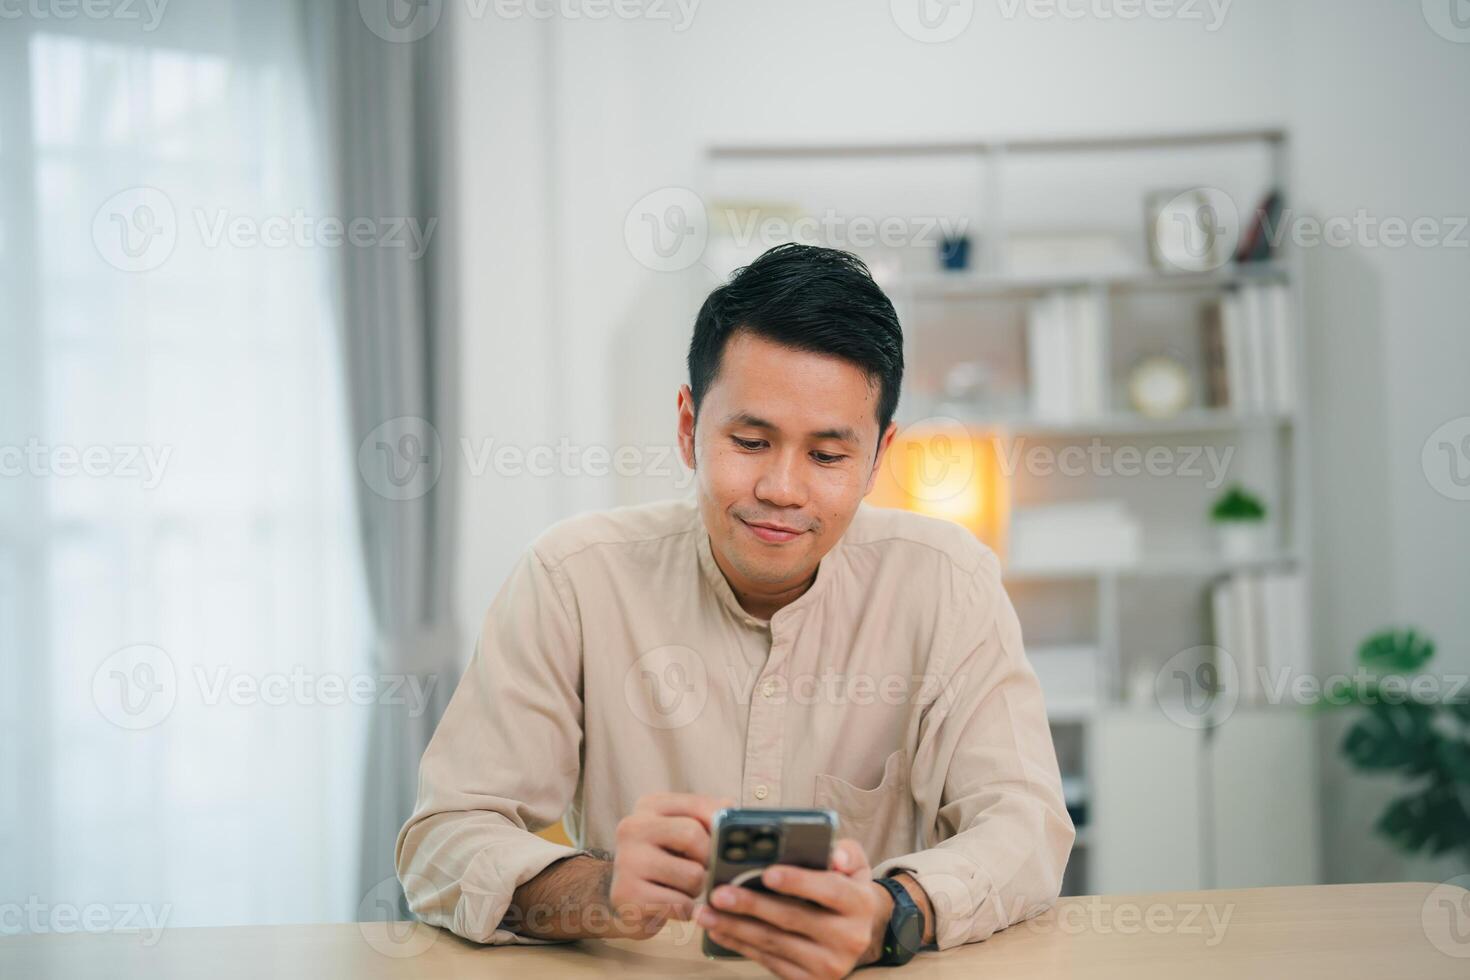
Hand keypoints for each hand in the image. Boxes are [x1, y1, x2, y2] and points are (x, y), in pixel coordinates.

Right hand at [607, 792, 731, 937]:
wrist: (626, 902)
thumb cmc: (663, 863)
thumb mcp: (680, 833)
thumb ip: (706, 817)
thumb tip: (731, 807)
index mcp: (649, 806)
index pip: (698, 805)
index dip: (721, 825)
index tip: (729, 840)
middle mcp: (632, 827)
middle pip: (693, 836)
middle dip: (709, 859)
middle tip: (704, 870)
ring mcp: (626, 861)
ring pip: (692, 875)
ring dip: (697, 889)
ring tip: (682, 889)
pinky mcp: (627, 894)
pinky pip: (680, 904)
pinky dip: (685, 910)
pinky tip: (672, 906)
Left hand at [695, 838, 886, 978]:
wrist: (857, 934)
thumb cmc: (845, 888)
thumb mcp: (853, 865)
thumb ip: (844, 852)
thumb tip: (834, 856)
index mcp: (861, 904)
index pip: (830, 890)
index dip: (798, 882)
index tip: (767, 873)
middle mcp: (850, 938)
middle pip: (793, 919)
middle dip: (751, 905)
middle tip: (719, 893)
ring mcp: (829, 965)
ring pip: (774, 943)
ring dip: (735, 927)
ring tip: (707, 911)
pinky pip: (769, 961)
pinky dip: (740, 945)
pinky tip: (719, 929)